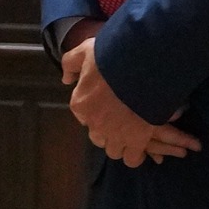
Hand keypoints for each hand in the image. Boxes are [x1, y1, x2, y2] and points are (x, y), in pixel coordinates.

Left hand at [63, 38, 199, 166]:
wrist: (141, 64)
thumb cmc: (112, 55)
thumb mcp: (85, 50)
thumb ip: (71, 63)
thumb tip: (67, 79)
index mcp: (81, 103)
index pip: (83, 115)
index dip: (95, 110)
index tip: (106, 104)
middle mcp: (95, 123)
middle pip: (97, 136)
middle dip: (106, 130)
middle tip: (120, 119)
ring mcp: (115, 134)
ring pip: (113, 150)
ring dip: (120, 143)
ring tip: (131, 133)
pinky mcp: (136, 140)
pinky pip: (132, 158)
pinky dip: (135, 154)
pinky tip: (140, 145)